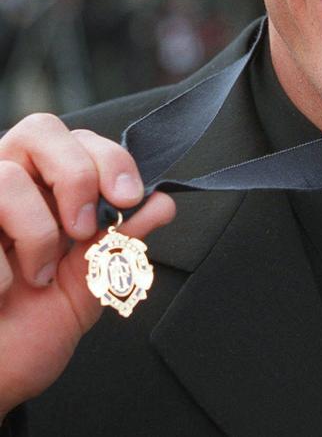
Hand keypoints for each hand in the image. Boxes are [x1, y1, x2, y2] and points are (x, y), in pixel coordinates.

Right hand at [0, 114, 175, 417]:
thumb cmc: (26, 335)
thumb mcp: (87, 284)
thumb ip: (122, 240)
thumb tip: (162, 202)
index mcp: (41, 190)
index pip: (78, 139)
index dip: (109, 158)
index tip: (128, 198)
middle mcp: (5, 184)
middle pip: (40, 129)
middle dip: (75, 174)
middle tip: (83, 228)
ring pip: (9, 176)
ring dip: (36, 232)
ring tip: (37, 275)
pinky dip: (1, 265)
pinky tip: (2, 289)